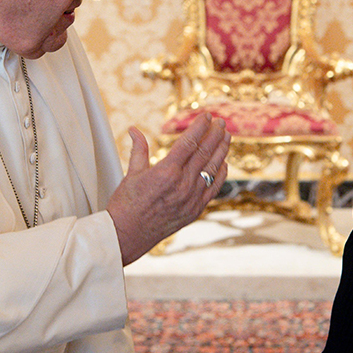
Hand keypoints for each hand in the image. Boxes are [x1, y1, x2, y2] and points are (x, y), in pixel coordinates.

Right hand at [107, 113, 229, 264]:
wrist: (127, 236)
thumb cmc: (126, 205)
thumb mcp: (131, 173)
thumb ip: (139, 149)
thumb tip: (134, 129)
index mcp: (166, 171)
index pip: (189, 142)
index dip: (200, 126)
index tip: (206, 115)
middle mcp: (183, 184)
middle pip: (205, 152)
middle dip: (215, 134)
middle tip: (221, 121)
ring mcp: (191, 198)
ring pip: (213, 168)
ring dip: (222, 150)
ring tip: (227, 136)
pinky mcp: (195, 210)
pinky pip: (213, 188)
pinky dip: (220, 174)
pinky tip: (224, 163)